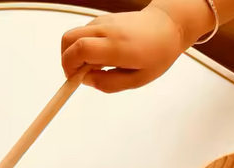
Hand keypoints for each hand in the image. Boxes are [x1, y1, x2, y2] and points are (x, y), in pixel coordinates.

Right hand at [61, 7, 186, 92]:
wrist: (167, 26)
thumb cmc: (157, 54)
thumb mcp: (137, 80)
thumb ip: (110, 83)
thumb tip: (87, 81)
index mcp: (116, 47)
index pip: (79, 50)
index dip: (69, 66)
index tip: (73, 80)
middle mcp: (106, 29)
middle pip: (68, 38)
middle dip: (66, 59)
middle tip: (77, 75)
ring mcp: (103, 21)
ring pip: (74, 34)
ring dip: (75, 52)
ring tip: (93, 67)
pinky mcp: (103, 18)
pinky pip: (83, 32)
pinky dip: (82, 45)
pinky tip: (98, 57)